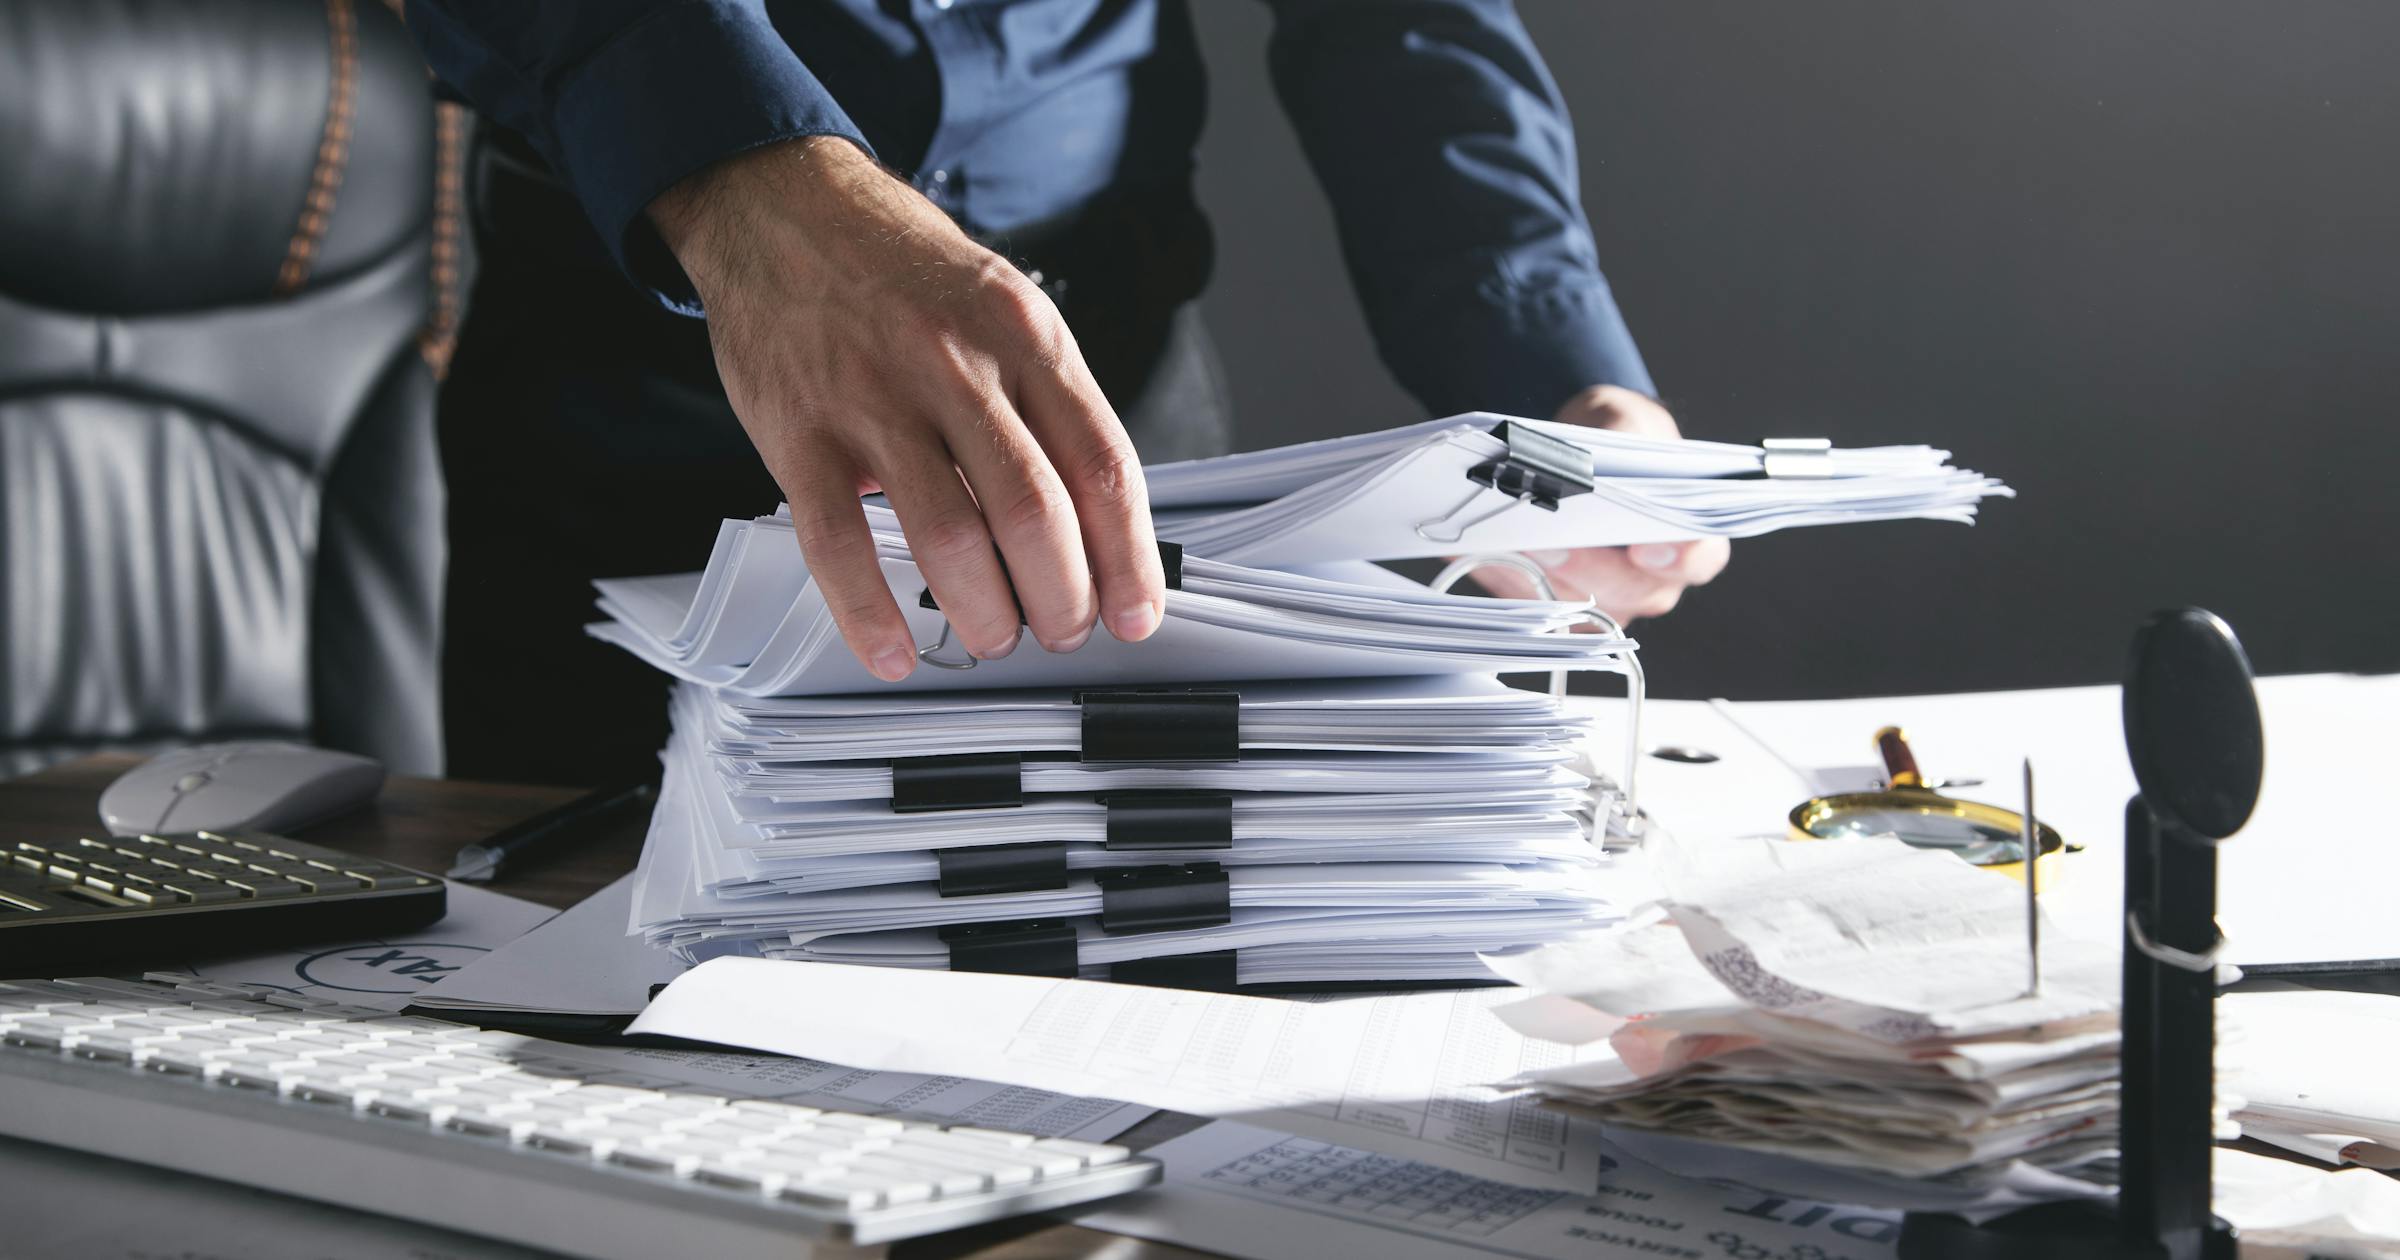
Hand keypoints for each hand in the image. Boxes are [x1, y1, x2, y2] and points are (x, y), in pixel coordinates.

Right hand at [648, 136, 1164, 681]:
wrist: (783, 205)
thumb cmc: (901, 272)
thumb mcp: (1003, 306)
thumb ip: (1048, 402)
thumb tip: (1095, 521)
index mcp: (1024, 335)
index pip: (1102, 464)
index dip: (1128, 557)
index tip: (1136, 612)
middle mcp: (957, 363)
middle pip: (1035, 513)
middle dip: (1061, 599)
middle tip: (1062, 630)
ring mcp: (874, 398)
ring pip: (950, 536)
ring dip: (983, 612)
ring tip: (994, 632)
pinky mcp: (800, 432)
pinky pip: (840, 542)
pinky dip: (870, 613)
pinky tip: (893, 647)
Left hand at [1469, 385, 1729, 622]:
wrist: (1573, 456)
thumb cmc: (1612, 441)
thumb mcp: (1623, 418)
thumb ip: (1622, 433)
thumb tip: (1592, 461)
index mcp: (1687, 535)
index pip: (1698, 558)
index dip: (1678, 560)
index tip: (1644, 548)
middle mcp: (1650, 580)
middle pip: (1626, 592)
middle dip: (1584, 566)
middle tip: (1548, 539)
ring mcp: (1602, 601)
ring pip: (1571, 606)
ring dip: (1534, 576)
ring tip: (1503, 539)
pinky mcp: (1553, 607)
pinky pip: (1527, 606)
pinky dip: (1500, 576)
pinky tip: (1477, 548)